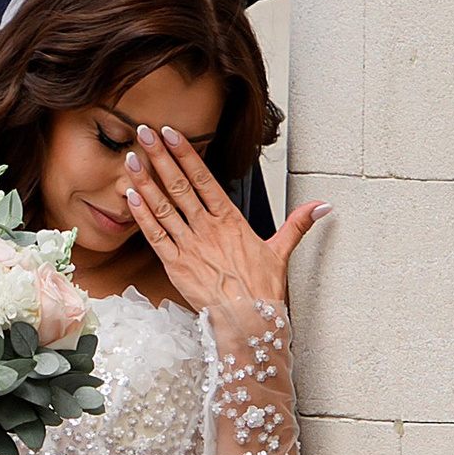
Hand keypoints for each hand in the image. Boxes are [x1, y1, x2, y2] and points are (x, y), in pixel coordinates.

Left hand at [121, 122, 327, 314]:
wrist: (249, 321)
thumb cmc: (262, 290)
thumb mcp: (282, 251)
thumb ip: (298, 223)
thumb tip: (323, 206)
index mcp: (230, 220)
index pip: (204, 178)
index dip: (186, 154)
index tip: (171, 134)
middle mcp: (207, 229)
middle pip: (179, 185)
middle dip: (160, 157)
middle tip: (143, 133)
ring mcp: (190, 246)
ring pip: (163, 207)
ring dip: (145, 181)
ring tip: (130, 158)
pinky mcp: (176, 266)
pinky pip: (155, 236)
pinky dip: (141, 216)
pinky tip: (130, 197)